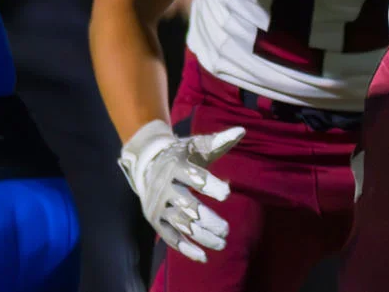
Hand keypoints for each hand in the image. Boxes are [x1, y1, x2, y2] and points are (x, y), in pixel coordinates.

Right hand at [118, 119, 245, 262]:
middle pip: (186, 206)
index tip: (226, 193)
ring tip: (222, 242)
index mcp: (175, 167)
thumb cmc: (181, 154)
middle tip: (226, 229)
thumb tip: (241, 131)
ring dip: (201, 235)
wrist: (148, 163)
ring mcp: (159, 206)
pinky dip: (185, 248)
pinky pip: (170, 237)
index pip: (192, 177)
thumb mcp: (197, 144)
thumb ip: (218, 141)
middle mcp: (164, 188)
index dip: (209, 185)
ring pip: (180, 224)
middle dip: (206, 218)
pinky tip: (203, 256)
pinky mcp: (156, 220)